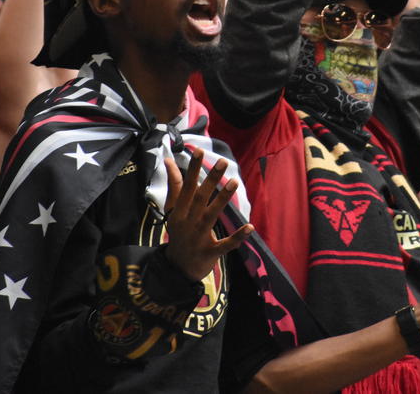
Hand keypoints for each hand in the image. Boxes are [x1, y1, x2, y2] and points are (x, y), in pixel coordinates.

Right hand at [163, 149, 252, 281]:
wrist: (177, 269)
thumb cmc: (178, 234)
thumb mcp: (174, 211)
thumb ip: (175, 186)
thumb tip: (169, 160)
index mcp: (179, 212)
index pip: (186, 187)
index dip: (193, 169)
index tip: (199, 151)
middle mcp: (187, 223)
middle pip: (199, 198)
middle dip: (211, 179)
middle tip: (223, 161)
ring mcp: (198, 238)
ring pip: (211, 216)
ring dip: (222, 199)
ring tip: (234, 182)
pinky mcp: (210, 252)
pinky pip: (225, 244)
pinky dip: (237, 237)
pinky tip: (250, 227)